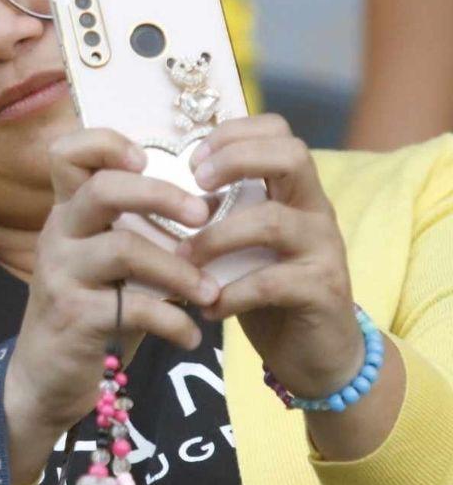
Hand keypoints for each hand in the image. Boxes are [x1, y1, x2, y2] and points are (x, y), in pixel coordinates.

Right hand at [6, 128, 221, 434]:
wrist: (44, 375)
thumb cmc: (90, 308)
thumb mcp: (105, 261)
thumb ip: (139, 230)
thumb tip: (214, 205)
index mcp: (68, 213)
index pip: (67, 154)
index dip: (105, 143)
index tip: (148, 159)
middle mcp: (58, 234)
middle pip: (102, 190)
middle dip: (160, 195)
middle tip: (203, 214)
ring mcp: (61, 275)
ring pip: (124, 249)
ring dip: (180, 269)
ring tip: (211, 292)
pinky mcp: (74, 317)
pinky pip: (133, 308)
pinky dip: (173, 321)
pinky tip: (189, 335)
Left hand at [180, 114, 363, 398]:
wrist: (316, 353)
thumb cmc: (266, 289)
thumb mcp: (241, 243)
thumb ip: (218, 212)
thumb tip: (158, 189)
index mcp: (293, 190)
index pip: (278, 131)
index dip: (233, 133)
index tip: (192, 160)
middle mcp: (315, 209)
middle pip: (291, 155)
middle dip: (235, 160)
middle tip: (195, 185)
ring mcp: (324, 248)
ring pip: (272, 221)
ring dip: (216, 237)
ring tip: (184, 258)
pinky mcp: (323, 290)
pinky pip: (272, 281)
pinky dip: (231, 293)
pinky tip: (207, 307)